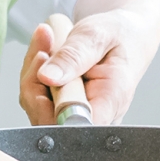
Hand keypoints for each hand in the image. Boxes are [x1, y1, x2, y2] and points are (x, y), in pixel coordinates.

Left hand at [19, 0, 159, 124]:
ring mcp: (79, 115)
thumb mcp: (97, 35)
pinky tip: (44, 51)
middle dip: (34, 82)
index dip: (49, 110)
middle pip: (49, 120)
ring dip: (32, 73)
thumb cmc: (120, 34)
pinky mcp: (65, 109)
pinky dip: (34, 73)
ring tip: (46, 41)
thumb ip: (73, 56)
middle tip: (43, 48)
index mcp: (111, 101)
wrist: (127, 33)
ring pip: (38, 108)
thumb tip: (47, 77)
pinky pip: (38, 99)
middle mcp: (96, 116)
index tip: (45, 75)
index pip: (75, 127)